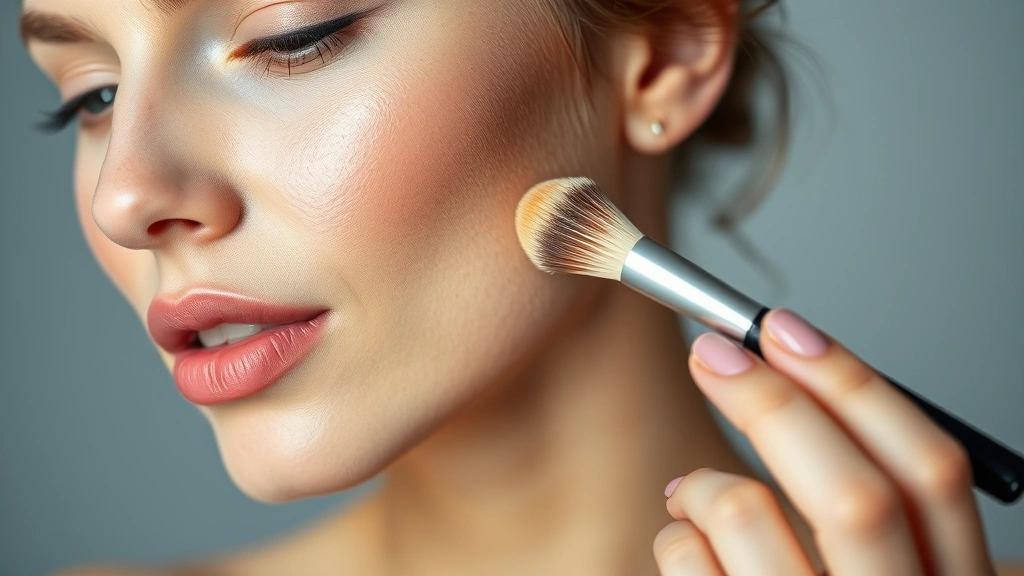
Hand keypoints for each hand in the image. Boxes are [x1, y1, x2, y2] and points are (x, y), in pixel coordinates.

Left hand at [653, 308, 995, 575]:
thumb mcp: (900, 572)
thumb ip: (887, 518)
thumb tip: (819, 395)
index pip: (929, 472)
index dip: (851, 384)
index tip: (781, 327)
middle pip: (851, 494)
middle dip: (771, 404)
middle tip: (712, 351)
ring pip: (749, 521)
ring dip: (705, 483)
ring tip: (692, 492)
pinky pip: (684, 567)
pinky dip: (673, 539)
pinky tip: (684, 549)